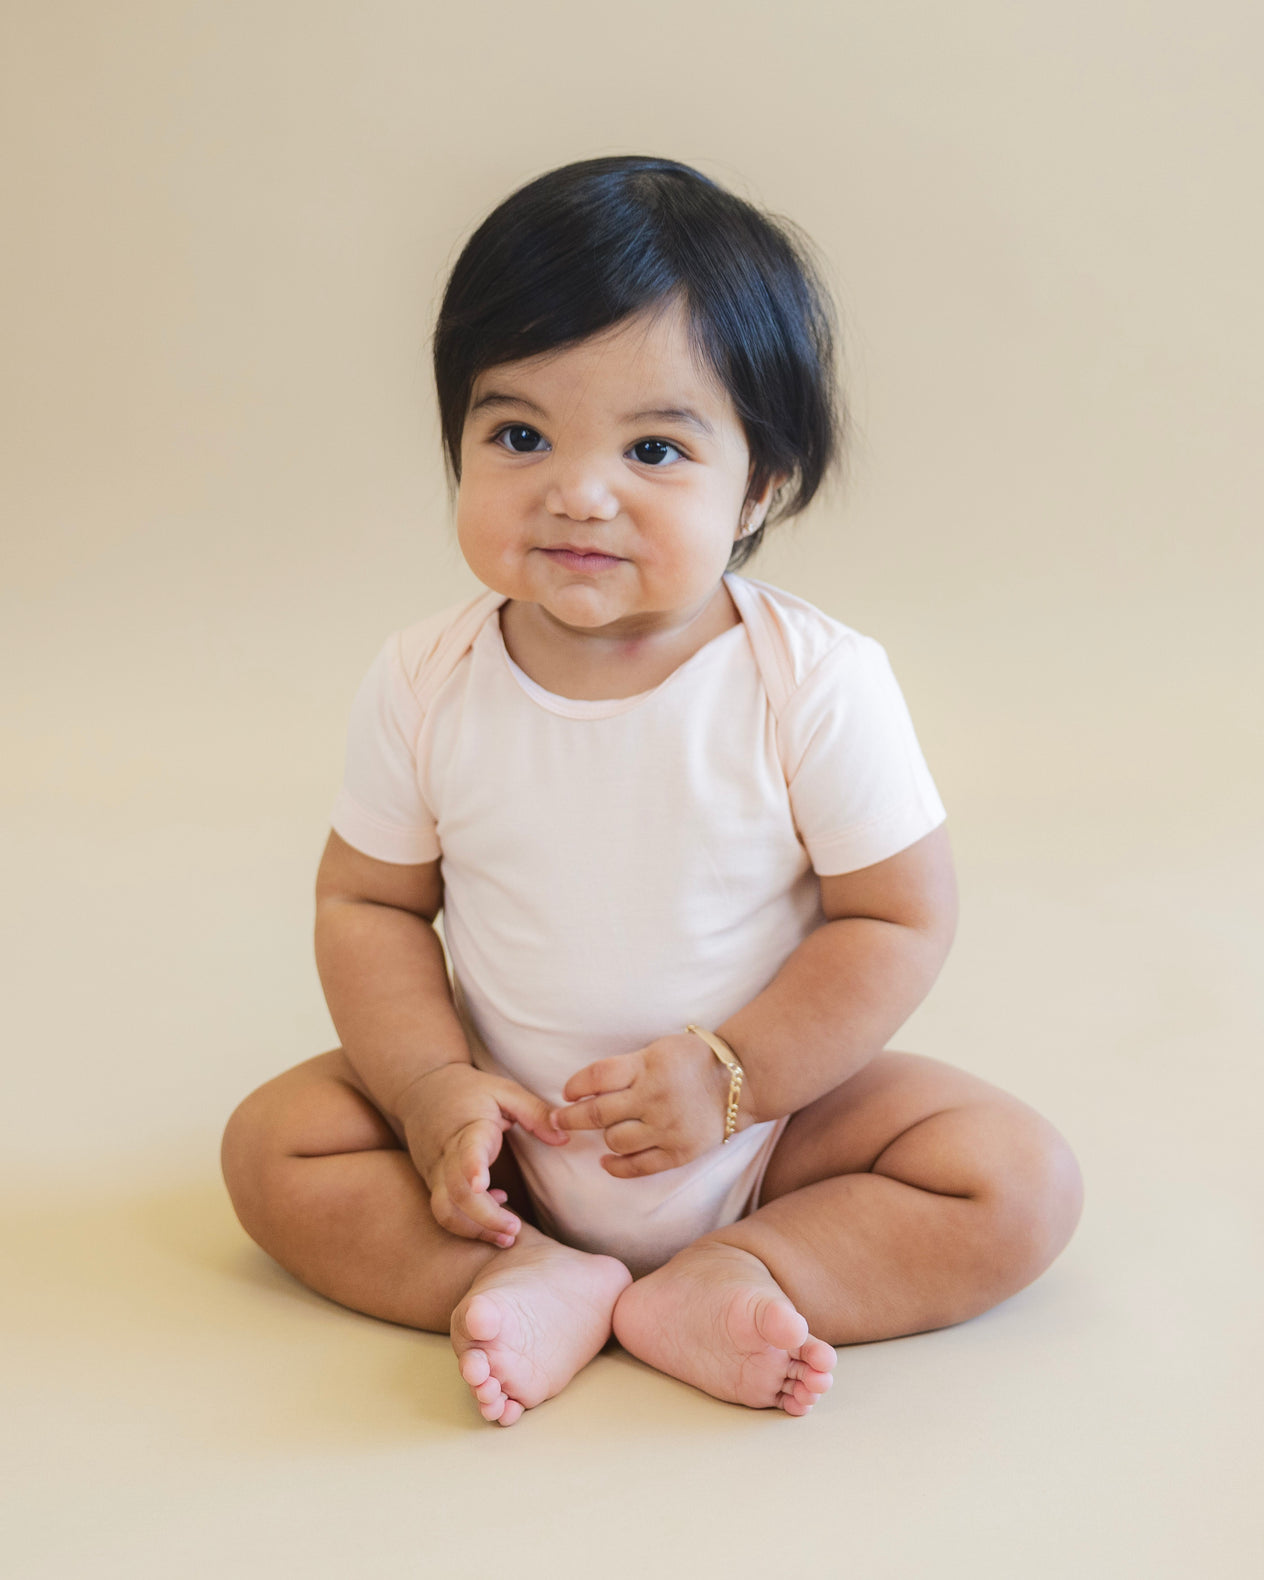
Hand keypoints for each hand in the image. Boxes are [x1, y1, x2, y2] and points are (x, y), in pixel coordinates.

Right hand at [397, 1064, 567, 1246]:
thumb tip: (563, 1139)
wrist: (420, 1089)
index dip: (473, 1168)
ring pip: (444, 1210)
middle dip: (485, 1218)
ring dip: (474, 1230)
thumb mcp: (504, 1090)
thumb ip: (535, 1112)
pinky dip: (467, 1222)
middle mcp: (446, 1154)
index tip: (481, 1185)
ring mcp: (434, 1172)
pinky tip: (495, 1209)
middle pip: (456, 1194)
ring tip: (506, 1237)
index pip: (466, 1150)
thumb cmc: (469, 1090)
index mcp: (467, 1128)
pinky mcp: (431, 1183)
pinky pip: (444, 1211)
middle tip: (515, 1230)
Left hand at [550, 1032, 733, 1176]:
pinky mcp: (679, 1152)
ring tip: (600, 1132)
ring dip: (602, 1137)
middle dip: (571, 1117)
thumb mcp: (658, 1049)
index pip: (597, 1077)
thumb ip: (626, 1066)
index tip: (567, 1093)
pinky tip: (607, 1160)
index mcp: (648, 1066)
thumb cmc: (693, 1060)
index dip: (575, 1086)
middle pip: (598, 1113)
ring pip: (615, 1140)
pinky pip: (638, 1166)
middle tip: (558, 1119)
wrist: (739, 1082)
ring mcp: (667, 1127)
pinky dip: (617, 1166)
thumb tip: (586, 1086)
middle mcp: (654, 1097)